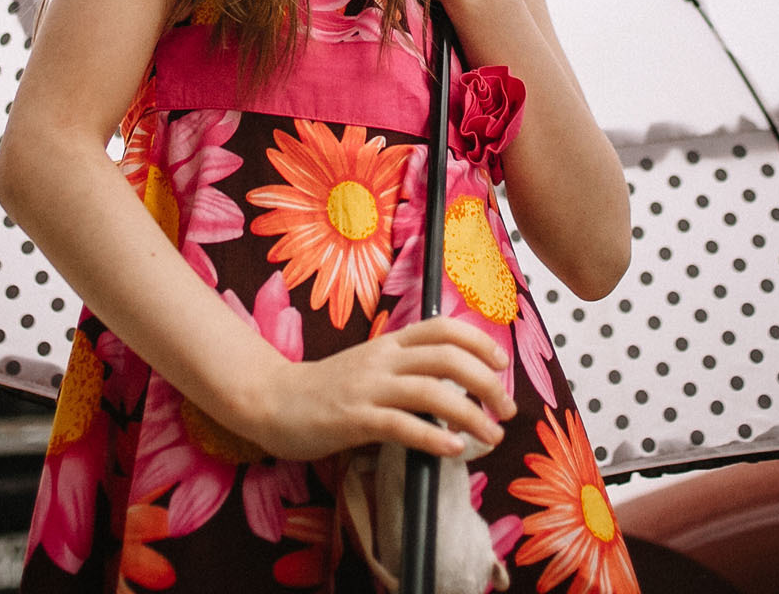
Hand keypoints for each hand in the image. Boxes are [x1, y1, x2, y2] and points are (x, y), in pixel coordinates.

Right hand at [237, 317, 514, 461]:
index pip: (443, 328)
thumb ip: (405, 368)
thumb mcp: (370, 366)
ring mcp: (368, 388)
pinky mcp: (353, 419)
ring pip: (432, 391)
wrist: (272, 400)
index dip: (479, 342)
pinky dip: (434, 438)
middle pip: (448, 358)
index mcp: (389, 343)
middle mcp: (382, 359)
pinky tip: (453, 450)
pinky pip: (402, 426)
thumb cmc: (326, 388)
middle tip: (507, 410)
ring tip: (491, 436)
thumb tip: (454, 382)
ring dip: (472, 414)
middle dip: (487, 383)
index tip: (501, 365)